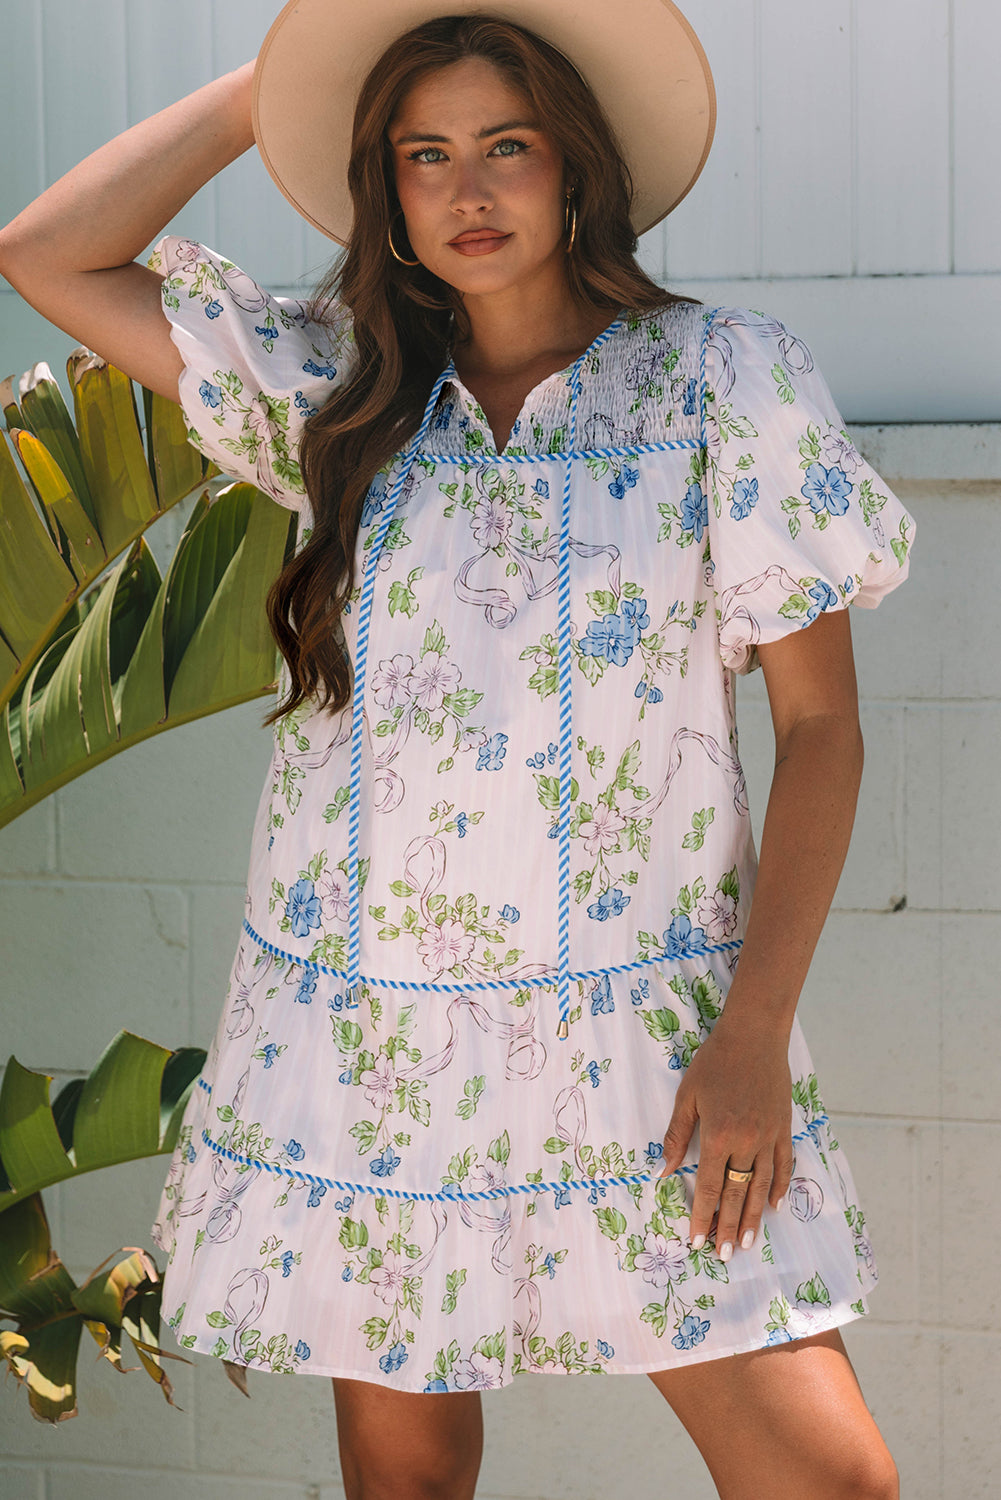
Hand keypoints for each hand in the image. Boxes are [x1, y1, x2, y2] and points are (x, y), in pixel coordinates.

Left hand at [659, 1012, 792, 1260]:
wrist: (753, 1036)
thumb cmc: (714, 1062)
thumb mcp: (687, 1096)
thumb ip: (677, 1136)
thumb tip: (663, 1172)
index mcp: (719, 1135)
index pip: (711, 1186)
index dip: (703, 1216)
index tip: (698, 1240)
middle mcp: (747, 1142)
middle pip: (738, 1194)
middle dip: (729, 1227)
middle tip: (724, 1255)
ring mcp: (770, 1136)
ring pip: (762, 1186)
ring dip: (754, 1217)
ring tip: (748, 1243)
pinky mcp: (784, 1128)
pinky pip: (784, 1165)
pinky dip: (780, 1188)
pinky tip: (773, 1207)